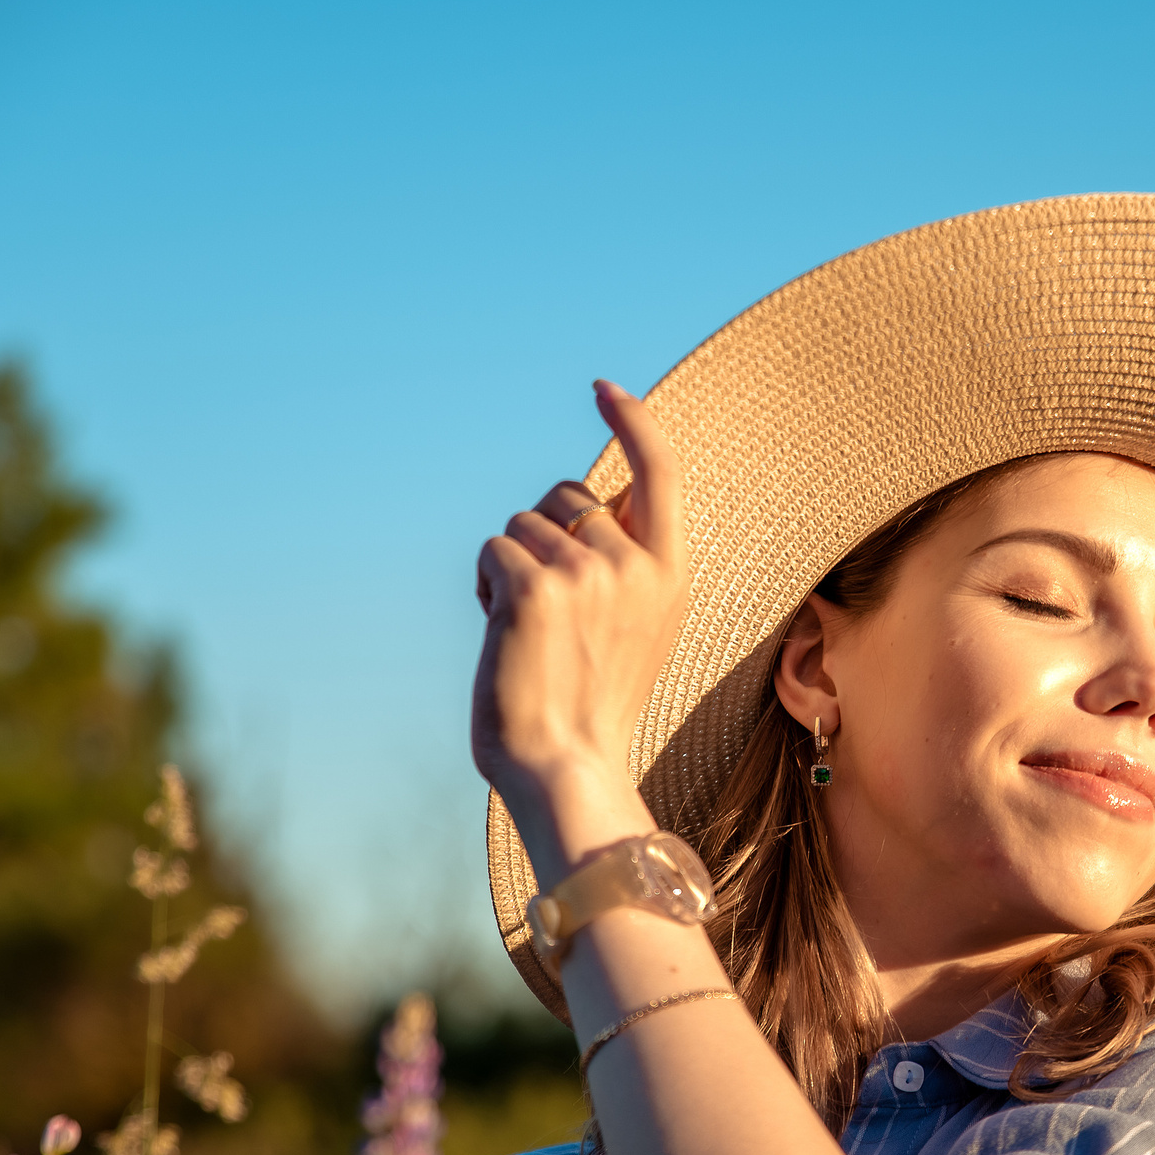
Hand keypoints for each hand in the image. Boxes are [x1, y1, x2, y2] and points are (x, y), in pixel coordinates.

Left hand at [471, 381, 689, 874]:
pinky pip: (492, 551)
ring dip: (509, 569)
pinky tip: (502, 635)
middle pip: (565, 498)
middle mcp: (635, 565)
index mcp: (669, 575)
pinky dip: (485, 587)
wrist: (565, 765)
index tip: (604, 389)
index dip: (633, 422)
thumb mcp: (636, 628)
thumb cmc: (589, 704)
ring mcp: (587, 573)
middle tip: (547, 611)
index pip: (659, 472)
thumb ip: (629, 565)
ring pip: (522, 526)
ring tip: (527, 633)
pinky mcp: (534, 587)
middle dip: (541, 537)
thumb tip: (599, 504)